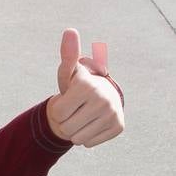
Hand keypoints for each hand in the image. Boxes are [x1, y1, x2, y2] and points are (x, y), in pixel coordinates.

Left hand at [48, 30, 122, 147]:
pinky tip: (92, 123)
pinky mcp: (119, 127)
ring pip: (77, 139)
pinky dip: (87, 137)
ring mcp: (113, 114)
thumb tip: (69, 31)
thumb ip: (67, 55)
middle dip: (65, 121)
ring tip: (82, 116)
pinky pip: (89, 143)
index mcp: (87, 86)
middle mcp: (103, 99)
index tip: (68, 99)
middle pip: (66, 128)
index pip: (57, 114)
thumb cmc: (77, 85)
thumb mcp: (68, 72)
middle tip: (75, 109)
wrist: (99, 98)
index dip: (58, 109)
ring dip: (75, 131)